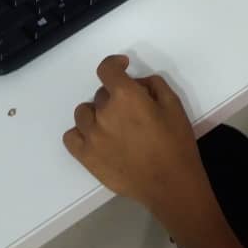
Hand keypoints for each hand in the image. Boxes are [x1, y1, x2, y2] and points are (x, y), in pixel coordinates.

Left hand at [63, 55, 214, 219]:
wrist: (170, 184)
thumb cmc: (176, 143)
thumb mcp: (174, 104)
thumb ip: (153, 85)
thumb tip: (137, 84)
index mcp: (125, 96)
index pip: (107, 69)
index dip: (114, 64)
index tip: (123, 67)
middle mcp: (103, 113)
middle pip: (101, 94)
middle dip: (115, 97)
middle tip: (132, 111)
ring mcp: (91, 136)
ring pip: (84, 113)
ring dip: (97, 114)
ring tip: (114, 126)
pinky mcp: (86, 157)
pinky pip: (71, 137)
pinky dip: (82, 133)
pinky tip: (97, 138)